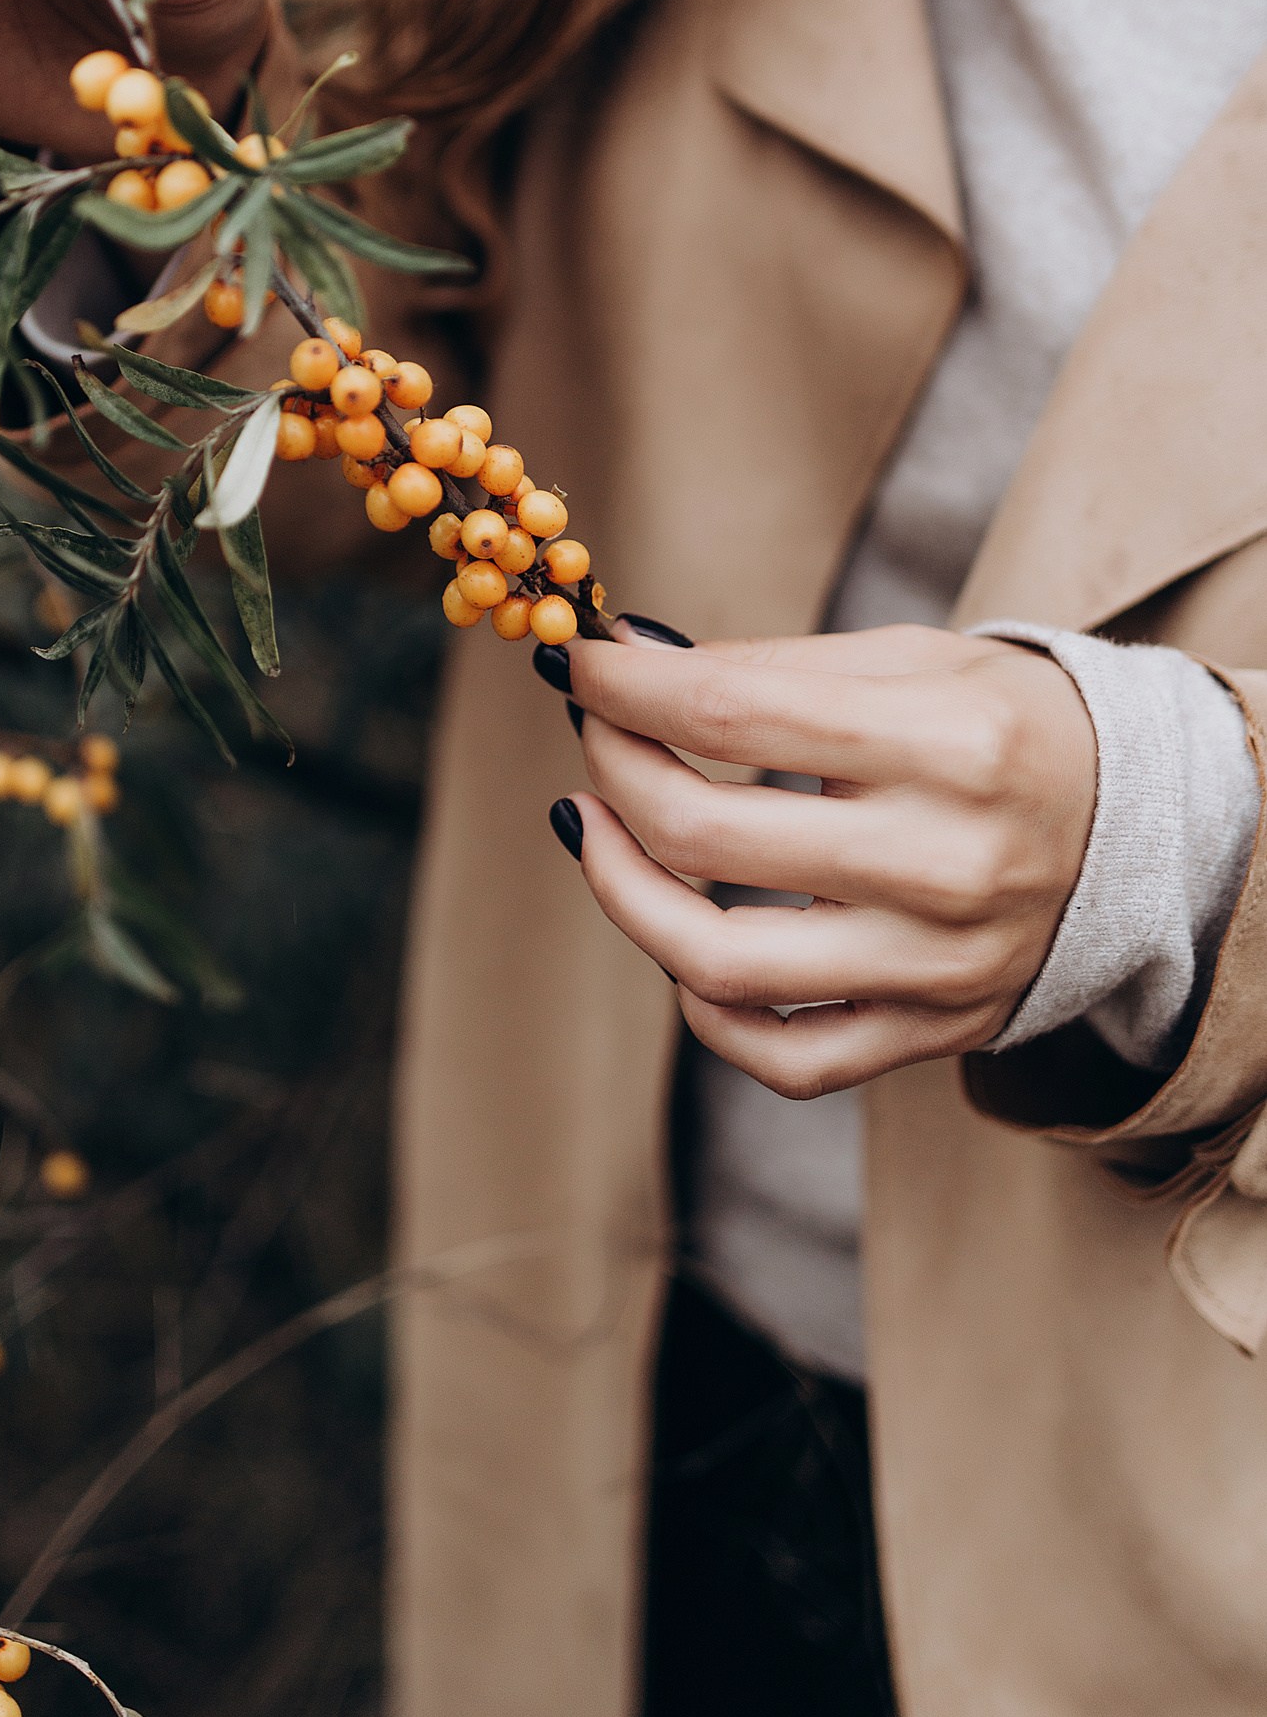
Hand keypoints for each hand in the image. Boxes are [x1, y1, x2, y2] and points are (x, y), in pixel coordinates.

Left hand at [551, 622, 1097, 1097]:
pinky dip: (704, 1010)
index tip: (575, 664)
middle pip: (705, 834)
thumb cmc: (1005, 725)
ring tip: (592, 826)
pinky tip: (673, 941)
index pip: (730, 714)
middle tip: (593, 733)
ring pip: (719, 964)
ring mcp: (939, 964)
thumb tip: (626, 661)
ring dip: (619, 889)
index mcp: (949, 743)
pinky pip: (784, 1057)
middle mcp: (947, 863)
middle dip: (612, 767)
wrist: (1141, 827)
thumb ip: (768, 666)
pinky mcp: (932, 1031)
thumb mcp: (910, 659)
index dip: (624, 688)